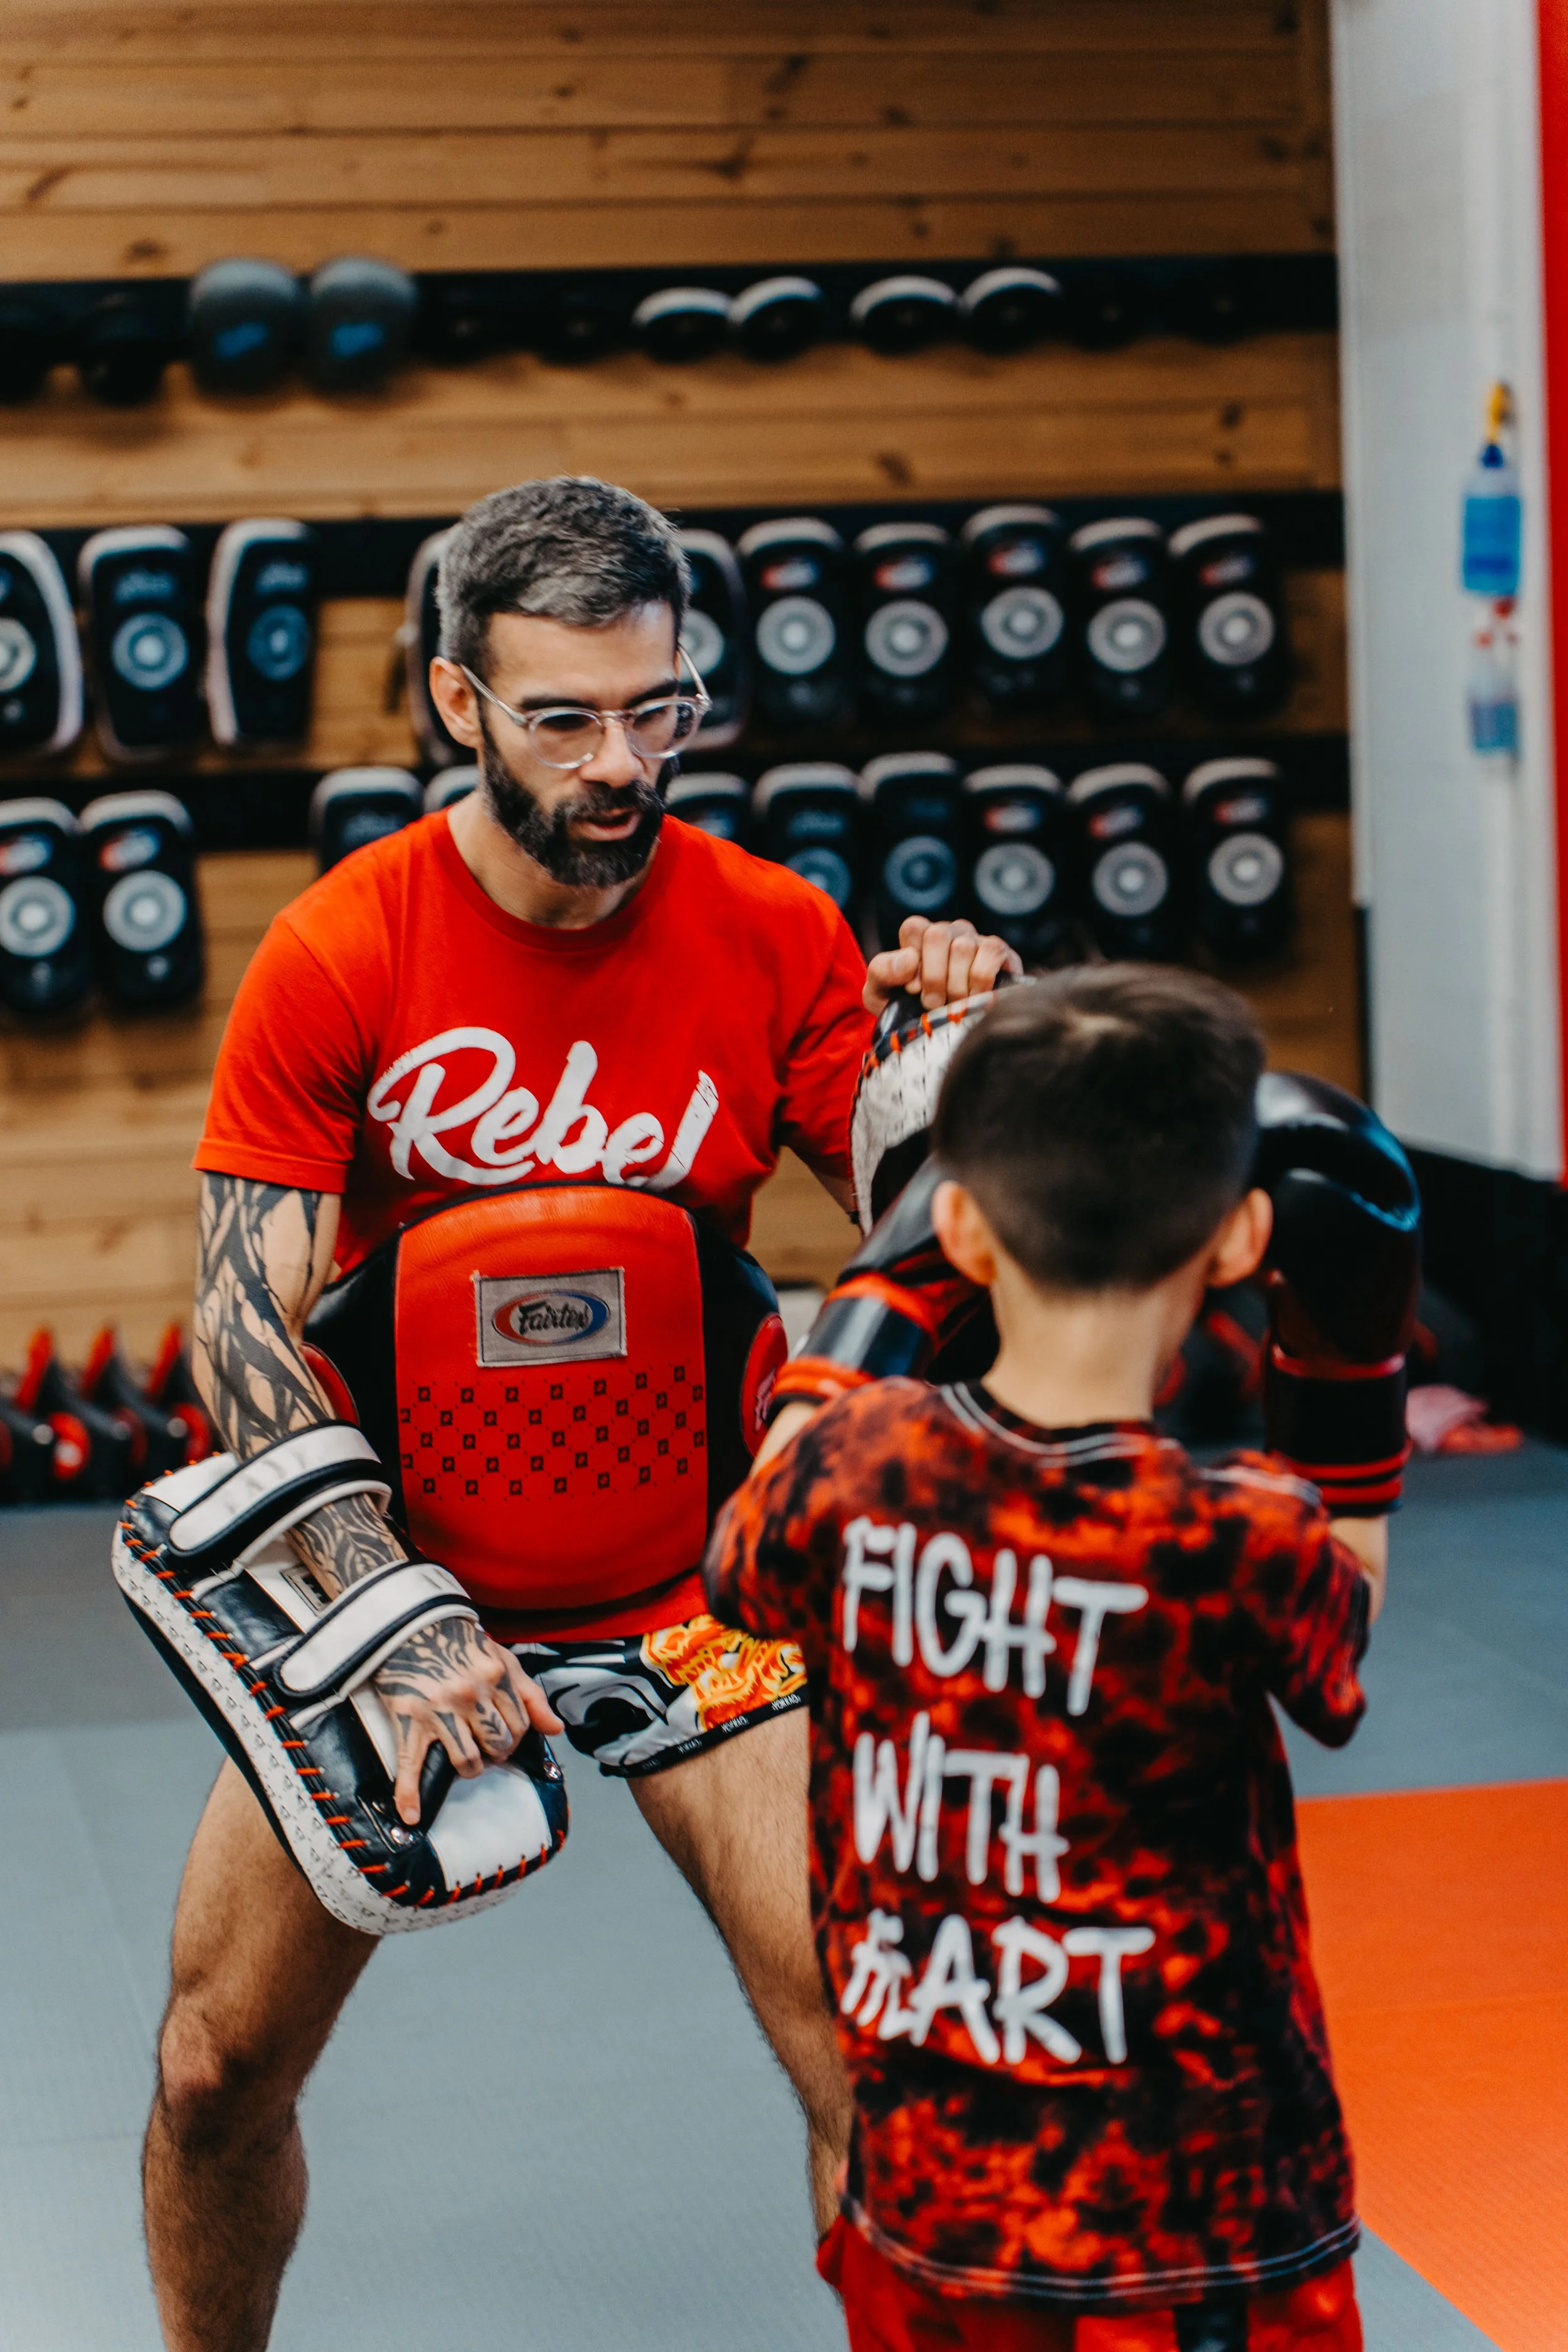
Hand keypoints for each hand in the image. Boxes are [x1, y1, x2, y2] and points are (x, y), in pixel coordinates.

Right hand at [373, 1617, 563, 1824]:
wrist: (410, 1625)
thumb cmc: (459, 1644)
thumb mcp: (501, 1659)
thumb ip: (530, 1695)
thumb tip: (556, 1730)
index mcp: (497, 1678)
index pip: (521, 1726)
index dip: (516, 1738)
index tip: (504, 1738)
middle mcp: (471, 1695)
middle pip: (498, 1746)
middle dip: (496, 1754)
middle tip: (487, 1749)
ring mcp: (439, 1710)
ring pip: (467, 1761)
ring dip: (470, 1768)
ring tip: (466, 1762)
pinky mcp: (409, 1720)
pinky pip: (411, 1764)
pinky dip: (409, 1794)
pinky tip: (412, 1815)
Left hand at [864, 916, 1021, 1014]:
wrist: (944, 1036)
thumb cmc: (911, 1010)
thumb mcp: (882, 994)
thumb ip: (883, 971)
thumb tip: (909, 959)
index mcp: (920, 936)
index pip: (914, 928)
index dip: (913, 962)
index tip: (914, 990)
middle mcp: (950, 933)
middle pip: (938, 935)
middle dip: (934, 976)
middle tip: (934, 1004)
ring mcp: (975, 940)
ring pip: (963, 947)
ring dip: (956, 984)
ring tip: (955, 1005)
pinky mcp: (1001, 952)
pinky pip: (991, 951)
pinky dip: (981, 981)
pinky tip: (977, 999)